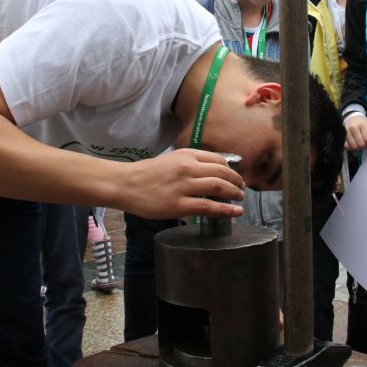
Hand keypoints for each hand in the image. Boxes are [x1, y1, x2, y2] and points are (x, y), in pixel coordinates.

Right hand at [118, 149, 244, 219]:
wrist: (125, 184)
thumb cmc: (146, 174)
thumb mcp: (171, 160)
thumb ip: (189, 164)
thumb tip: (209, 173)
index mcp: (186, 155)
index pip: (218, 159)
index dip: (231, 169)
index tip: (235, 177)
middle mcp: (188, 168)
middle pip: (222, 173)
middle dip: (237, 182)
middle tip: (242, 189)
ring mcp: (183, 186)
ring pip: (219, 187)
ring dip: (234, 193)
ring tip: (240, 198)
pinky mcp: (178, 205)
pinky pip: (208, 207)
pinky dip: (226, 210)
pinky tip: (236, 212)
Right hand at [344, 114, 366, 151]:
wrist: (351, 116)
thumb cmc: (361, 122)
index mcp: (362, 124)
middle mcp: (353, 128)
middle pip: (361, 144)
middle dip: (365, 147)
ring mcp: (346, 132)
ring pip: (354, 146)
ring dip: (358, 148)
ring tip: (360, 144)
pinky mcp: (342, 135)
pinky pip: (346, 146)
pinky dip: (351, 147)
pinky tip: (354, 144)